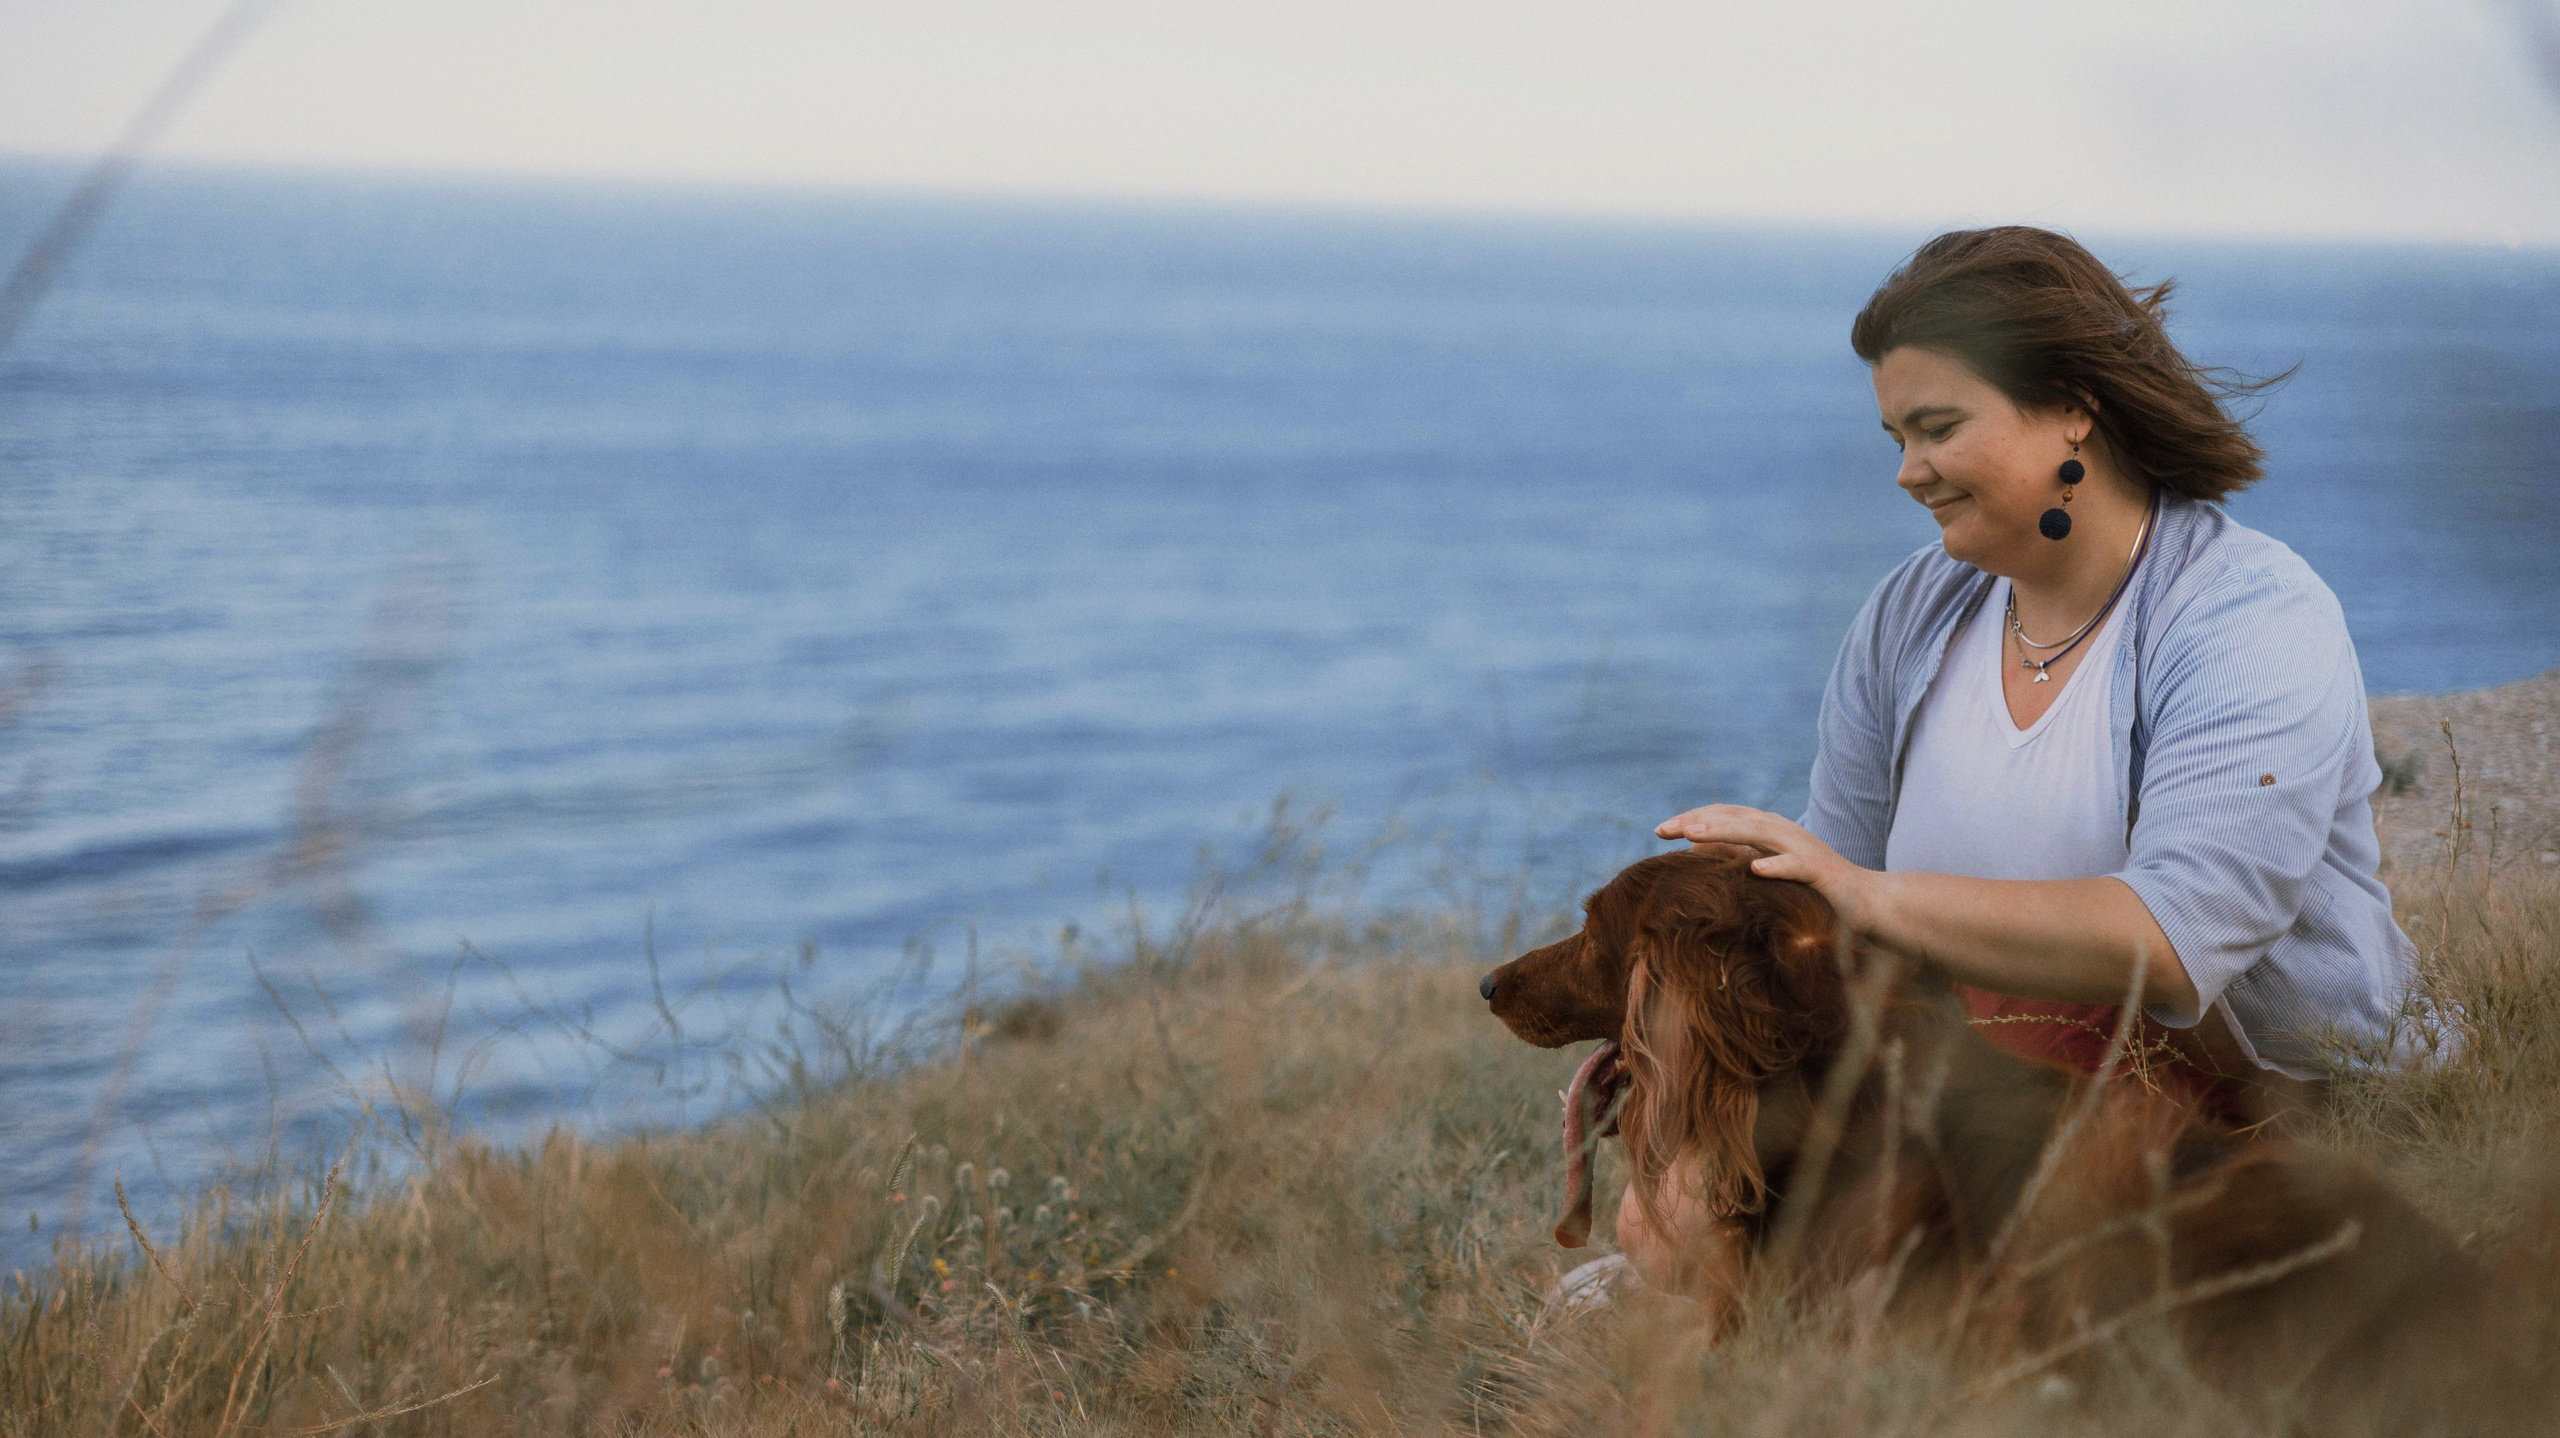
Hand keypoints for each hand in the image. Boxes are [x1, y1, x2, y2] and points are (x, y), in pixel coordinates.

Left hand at [1654, 805, 1879, 929]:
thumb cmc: (1813, 889)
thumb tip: (1696, 849)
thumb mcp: (1768, 870)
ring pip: (1761, 833)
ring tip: (1693, 835)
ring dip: (1727, 830)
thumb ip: (1737, 856)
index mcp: (1769, 830)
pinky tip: (1757, 869)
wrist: (1868, 902)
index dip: (1692, 819)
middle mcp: (1784, 831)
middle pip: (1735, 817)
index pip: (1725, 815)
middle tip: (1662, 829)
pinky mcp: (1823, 873)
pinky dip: (1778, 865)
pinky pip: (1799, 866)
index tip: (1658, 830)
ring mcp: (1805, 848)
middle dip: (1697, 819)